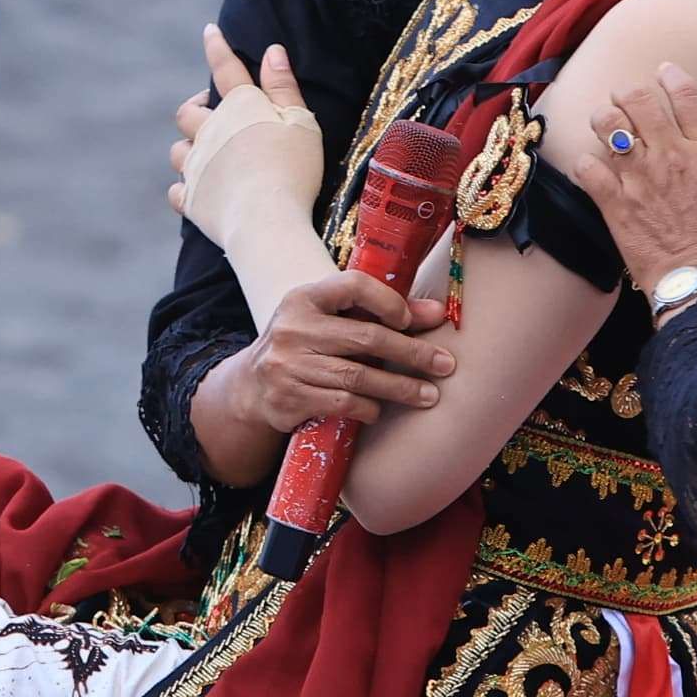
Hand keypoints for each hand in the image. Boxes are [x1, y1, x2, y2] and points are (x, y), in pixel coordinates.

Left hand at [168, 25, 323, 248]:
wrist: (266, 219)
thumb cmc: (292, 169)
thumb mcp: (300, 122)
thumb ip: (284, 87)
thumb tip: (272, 51)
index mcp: (240, 109)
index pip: (226, 69)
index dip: (217, 47)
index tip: (209, 31)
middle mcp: (210, 132)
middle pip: (188, 113)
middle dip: (195, 108)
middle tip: (208, 110)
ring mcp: (196, 166)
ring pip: (178, 151)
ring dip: (188, 148)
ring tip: (204, 153)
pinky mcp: (191, 199)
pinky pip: (177, 190)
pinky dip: (184, 188)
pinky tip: (194, 190)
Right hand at [199, 269, 454, 444]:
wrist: (251, 387)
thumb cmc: (305, 346)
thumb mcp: (330, 322)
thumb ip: (378, 314)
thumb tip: (437, 312)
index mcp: (304, 298)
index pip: (354, 286)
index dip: (388, 301)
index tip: (411, 320)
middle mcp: (293, 328)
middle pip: (366, 338)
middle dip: (412, 353)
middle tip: (445, 365)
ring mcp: (288, 364)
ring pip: (358, 376)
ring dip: (400, 388)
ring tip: (429, 396)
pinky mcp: (289, 398)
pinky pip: (342, 402)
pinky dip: (368, 408)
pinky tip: (380, 410)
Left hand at [560, 62, 696, 297]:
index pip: (689, 96)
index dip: (672, 77)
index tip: (664, 70)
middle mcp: (673, 157)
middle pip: (639, 100)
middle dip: (627, 93)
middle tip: (624, 97)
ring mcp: (641, 178)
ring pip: (608, 126)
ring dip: (603, 119)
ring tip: (603, 122)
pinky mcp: (615, 204)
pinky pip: (587, 168)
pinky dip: (585, 163)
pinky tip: (589, 167)